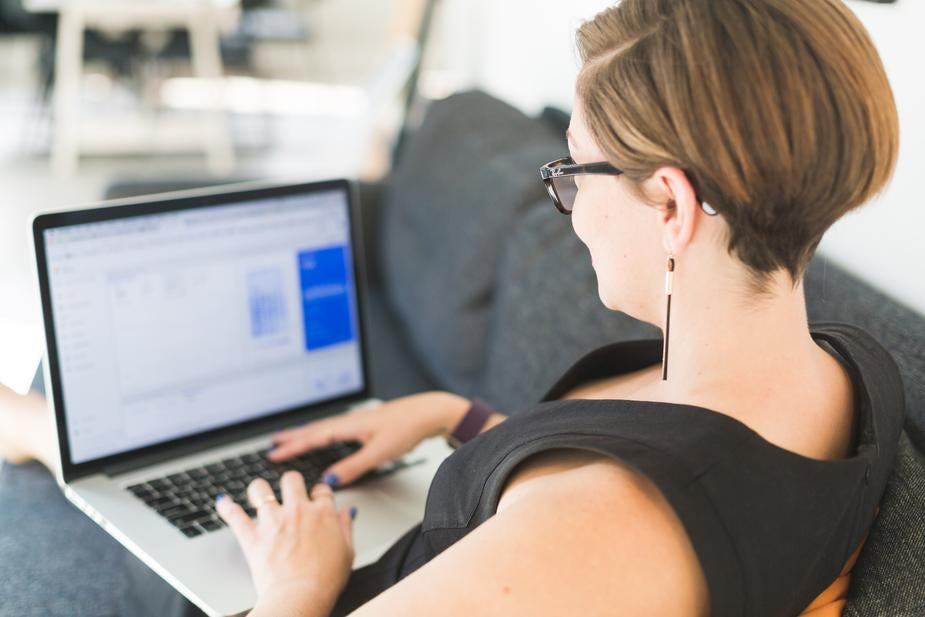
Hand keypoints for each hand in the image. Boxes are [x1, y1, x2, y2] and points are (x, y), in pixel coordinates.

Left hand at [216, 472, 355, 616]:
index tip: (317, 499)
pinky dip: (227, 508)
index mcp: (323, 513)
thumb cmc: (325, 580)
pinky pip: (235, 516)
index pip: (321, 489)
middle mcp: (297, 510)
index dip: (319, 493)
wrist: (300, 597)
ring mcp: (273, 522)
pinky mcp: (253, 537)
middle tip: (290, 491)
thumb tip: (348, 512)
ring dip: (259, 489)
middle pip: (291, 479)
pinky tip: (223, 502)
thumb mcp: (348, 552)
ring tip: (259, 493)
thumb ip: (346, 527)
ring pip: (260, 489)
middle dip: (291, 483)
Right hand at [268, 391, 469, 485]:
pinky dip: (322, 433)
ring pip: (324, 428)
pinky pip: (335, 428)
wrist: (427, 413)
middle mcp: (350, 421)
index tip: (274, 454)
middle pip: (315, 429)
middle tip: (273, 443)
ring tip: (291, 437)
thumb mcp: (379, 453)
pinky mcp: (366, 424)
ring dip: (306, 433)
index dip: (293, 447)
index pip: (314, 438)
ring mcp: (357, 421)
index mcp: (349, 426)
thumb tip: (329, 480)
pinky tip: (324, 436)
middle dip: (293, 437)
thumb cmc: (406, 428)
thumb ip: (353, 467)